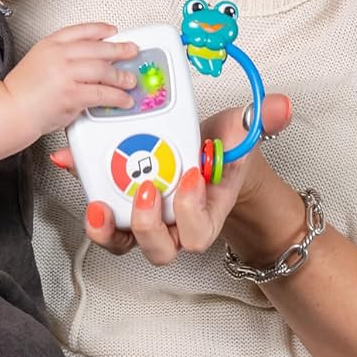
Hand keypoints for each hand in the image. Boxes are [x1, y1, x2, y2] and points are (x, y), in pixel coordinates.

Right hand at [3, 24, 139, 135]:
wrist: (11, 109)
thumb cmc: (22, 91)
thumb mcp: (39, 60)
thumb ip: (62, 56)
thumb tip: (90, 58)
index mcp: (50, 44)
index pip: (81, 30)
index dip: (101, 30)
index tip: (113, 32)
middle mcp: (59, 55)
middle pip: (98, 48)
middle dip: (120, 50)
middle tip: (132, 52)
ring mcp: (65, 74)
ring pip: (103, 70)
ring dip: (121, 76)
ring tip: (129, 80)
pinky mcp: (72, 94)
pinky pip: (102, 93)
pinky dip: (117, 97)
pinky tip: (123, 99)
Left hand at [51, 93, 292, 265]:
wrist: (200, 153)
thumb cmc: (218, 150)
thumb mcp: (238, 132)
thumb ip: (259, 120)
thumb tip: (281, 105)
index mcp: (205, 215)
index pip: (198, 233)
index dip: (191, 212)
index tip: (190, 174)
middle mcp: (173, 228)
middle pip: (160, 250)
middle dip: (150, 224)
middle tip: (147, 188)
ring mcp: (144, 223)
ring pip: (124, 244)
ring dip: (109, 229)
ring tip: (100, 202)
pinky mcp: (119, 210)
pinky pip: (101, 222)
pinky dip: (86, 203)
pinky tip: (74, 169)